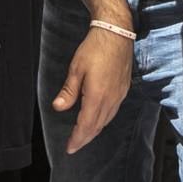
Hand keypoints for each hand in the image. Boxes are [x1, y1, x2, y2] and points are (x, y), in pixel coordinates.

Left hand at [49, 28, 132, 153]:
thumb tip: (58, 107)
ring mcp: (119, 94)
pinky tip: (98, 118)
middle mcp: (111, 98)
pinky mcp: (124, 89)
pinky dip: (103, 120)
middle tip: (74, 146)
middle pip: (97, 126)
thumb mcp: (76, 68)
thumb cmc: (94, 48)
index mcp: (97, 95)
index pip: (86, 125)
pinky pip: (113, 111)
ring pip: (106, 120)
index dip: (77, 138)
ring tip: (84, 136)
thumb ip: (69, 90)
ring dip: (94, 130)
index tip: (69, 148)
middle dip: (85, 138)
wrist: (116, 33)